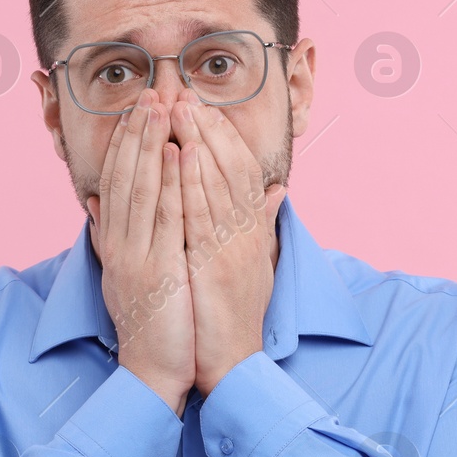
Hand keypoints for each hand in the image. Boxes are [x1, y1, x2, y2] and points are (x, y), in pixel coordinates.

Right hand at [86, 89, 195, 413]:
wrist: (152, 372)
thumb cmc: (149, 326)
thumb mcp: (127, 275)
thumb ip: (113, 237)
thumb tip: (97, 204)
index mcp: (115, 244)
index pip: (117, 183)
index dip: (126, 146)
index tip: (137, 112)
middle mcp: (119, 244)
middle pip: (125, 177)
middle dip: (136, 133)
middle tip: (148, 95)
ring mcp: (135, 256)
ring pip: (142, 188)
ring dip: (151, 145)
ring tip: (160, 109)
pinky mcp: (157, 270)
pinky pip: (164, 219)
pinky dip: (170, 183)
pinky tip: (178, 154)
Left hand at [172, 100, 283, 395]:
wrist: (231, 363)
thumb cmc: (237, 315)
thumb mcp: (253, 263)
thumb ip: (260, 224)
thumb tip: (276, 190)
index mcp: (251, 231)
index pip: (239, 171)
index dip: (221, 137)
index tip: (202, 108)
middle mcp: (246, 233)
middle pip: (229, 168)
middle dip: (207, 128)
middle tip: (184, 94)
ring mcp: (233, 247)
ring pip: (216, 183)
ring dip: (197, 142)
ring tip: (180, 109)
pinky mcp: (215, 265)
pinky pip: (202, 216)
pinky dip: (191, 183)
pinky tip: (180, 155)